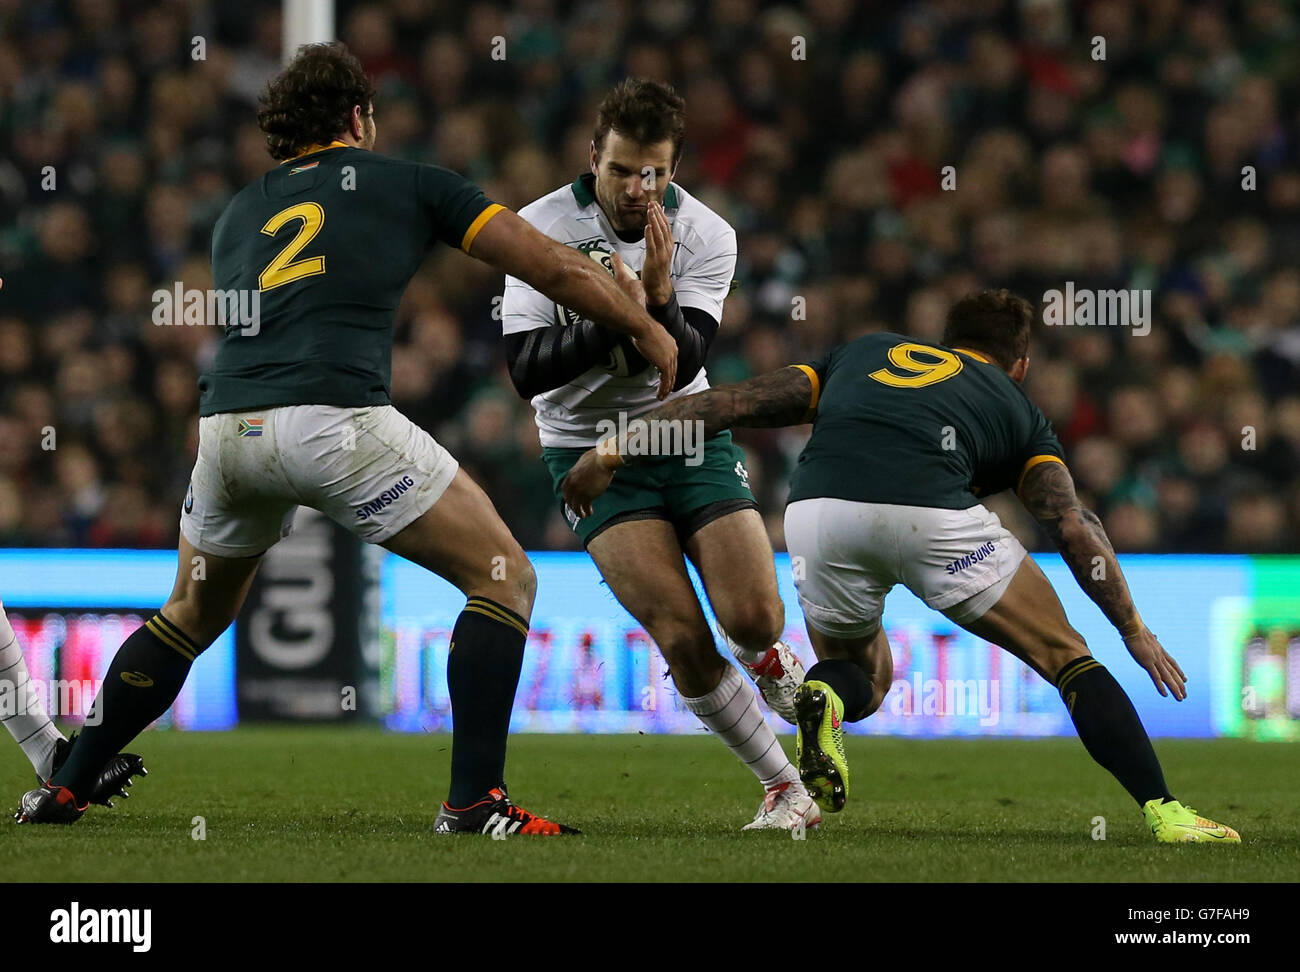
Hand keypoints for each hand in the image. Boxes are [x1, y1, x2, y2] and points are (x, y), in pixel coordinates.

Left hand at [561, 444, 619, 517]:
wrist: (604, 460)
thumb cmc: (598, 457)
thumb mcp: (584, 460)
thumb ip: (582, 466)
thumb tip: (585, 465)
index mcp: (570, 475)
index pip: (565, 489)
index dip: (568, 495)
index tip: (571, 499)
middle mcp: (572, 484)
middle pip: (569, 498)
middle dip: (572, 505)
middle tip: (577, 509)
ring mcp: (579, 491)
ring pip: (575, 506)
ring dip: (578, 512)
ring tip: (583, 515)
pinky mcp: (588, 496)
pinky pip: (584, 507)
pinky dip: (586, 511)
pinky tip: (590, 513)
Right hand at [614, 250, 676, 397]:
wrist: (636, 319)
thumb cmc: (631, 309)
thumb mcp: (629, 299)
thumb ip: (622, 283)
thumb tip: (613, 258)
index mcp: (664, 333)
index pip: (667, 349)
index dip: (665, 359)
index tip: (661, 367)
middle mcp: (670, 344)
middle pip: (672, 363)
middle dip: (670, 375)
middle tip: (666, 385)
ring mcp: (669, 354)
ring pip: (671, 374)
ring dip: (667, 384)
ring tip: (663, 394)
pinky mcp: (665, 362)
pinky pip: (666, 379)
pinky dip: (664, 387)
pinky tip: (661, 395)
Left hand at [641, 201, 672, 304]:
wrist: (659, 288)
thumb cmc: (657, 271)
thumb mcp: (660, 254)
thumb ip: (658, 242)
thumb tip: (653, 230)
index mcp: (668, 246)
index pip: (666, 227)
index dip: (661, 215)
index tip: (656, 205)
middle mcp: (667, 248)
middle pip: (663, 227)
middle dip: (657, 214)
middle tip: (652, 203)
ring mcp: (661, 254)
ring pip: (659, 234)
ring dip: (654, 221)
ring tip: (650, 210)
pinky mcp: (654, 260)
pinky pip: (652, 245)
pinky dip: (650, 235)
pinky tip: (647, 226)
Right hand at [1123, 625, 1186, 699]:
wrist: (1134, 628)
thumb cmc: (1137, 630)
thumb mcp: (1147, 635)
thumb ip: (1152, 638)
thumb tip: (1155, 636)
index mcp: (1160, 650)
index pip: (1173, 664)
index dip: (1179, 672)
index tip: (1185, 679)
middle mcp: (1160, 657)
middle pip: (1173, 673)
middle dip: (1180, 685)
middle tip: (1185, 694)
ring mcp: (1155, 660)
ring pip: (1168, 677)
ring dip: (1175, 688)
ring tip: (1180, 698)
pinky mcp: (1147, 663)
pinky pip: (1156, 677)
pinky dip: (1161, 686)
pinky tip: (1165, 694)